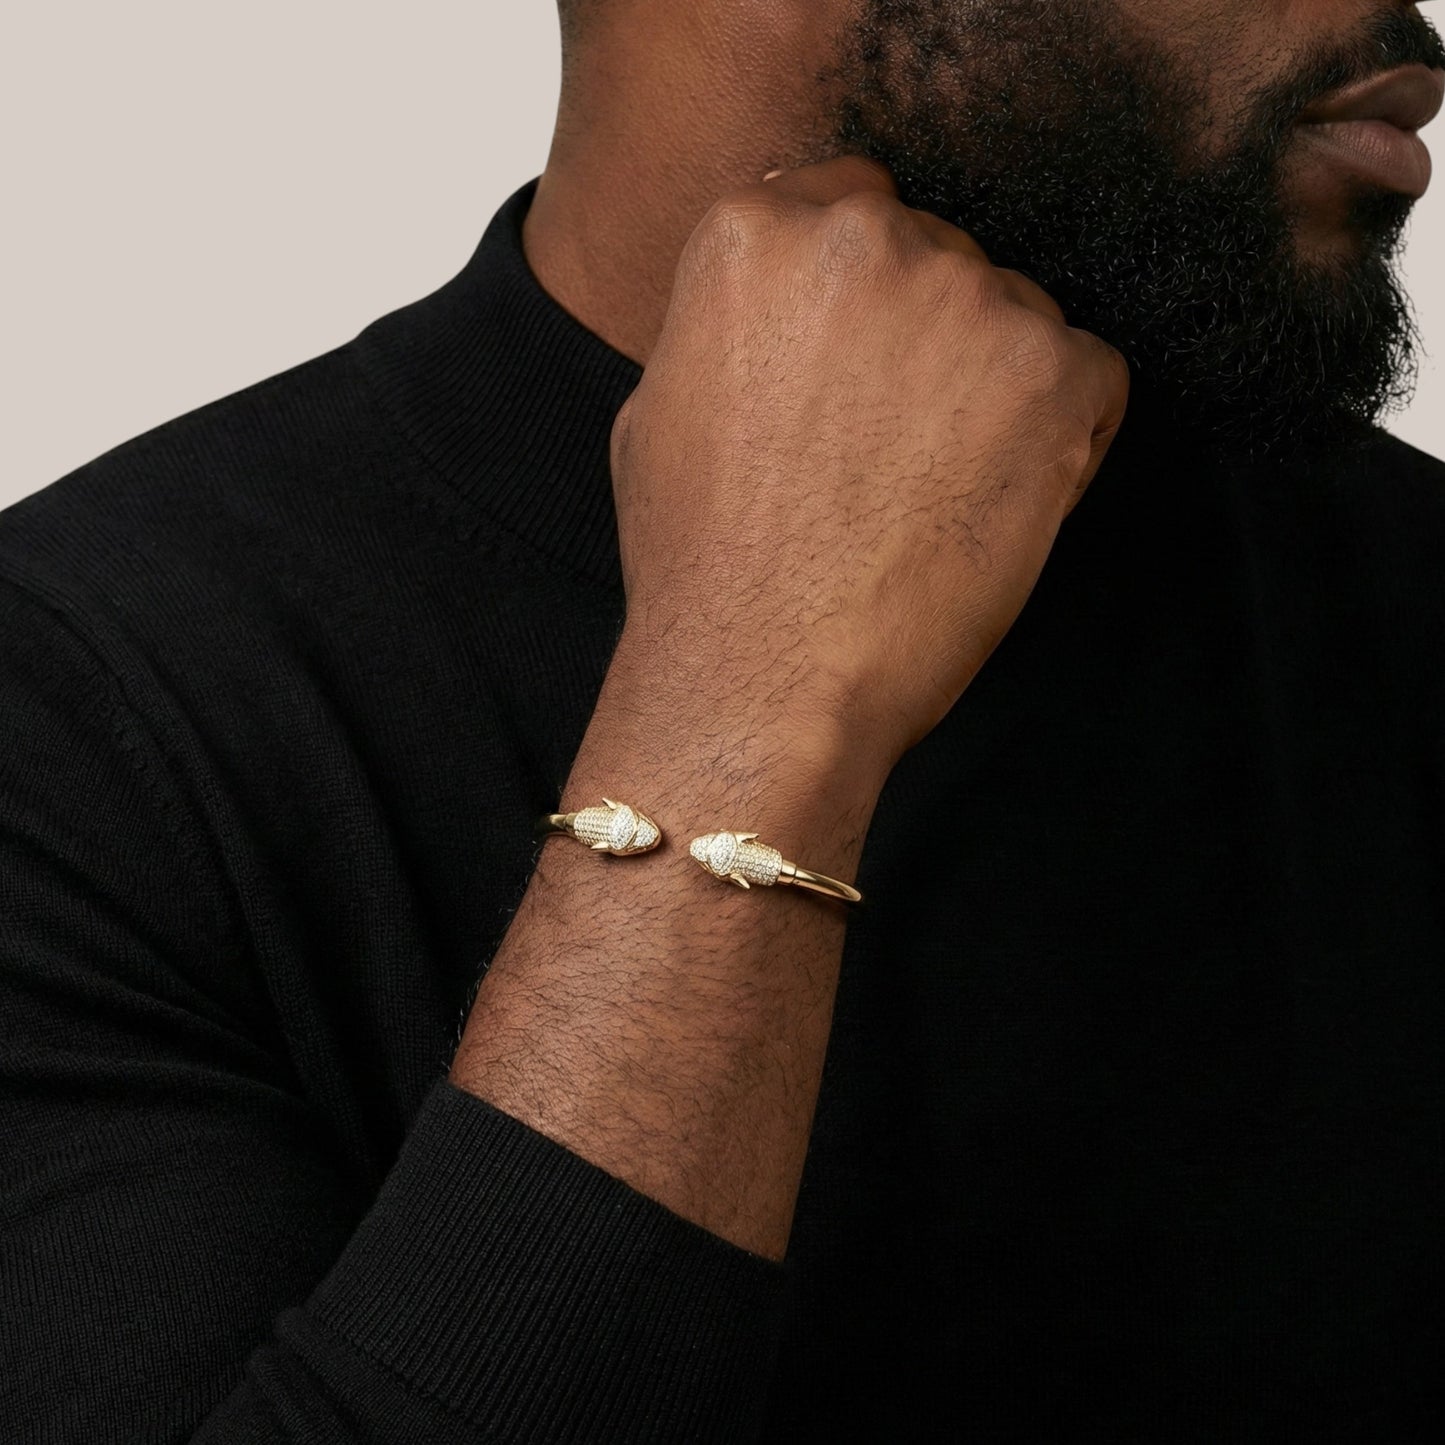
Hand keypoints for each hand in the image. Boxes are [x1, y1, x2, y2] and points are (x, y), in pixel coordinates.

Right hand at [608, 154, 1128, 774]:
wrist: (761, 680)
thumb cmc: (704, 568)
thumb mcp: (663, 407)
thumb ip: (735, 320)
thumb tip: (785, 306)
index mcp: (755, 234)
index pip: (854, 208)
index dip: (867, 299)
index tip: (864, 366)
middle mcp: (863, 238)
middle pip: (940, 260)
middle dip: (930, 343)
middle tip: (894, 454)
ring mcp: (967, 298)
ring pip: (1015, 318)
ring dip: (994, 393)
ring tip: (934, 496)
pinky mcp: (1051, 371)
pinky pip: (1089, 377)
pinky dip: (1063, 437)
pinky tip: (996, 503)